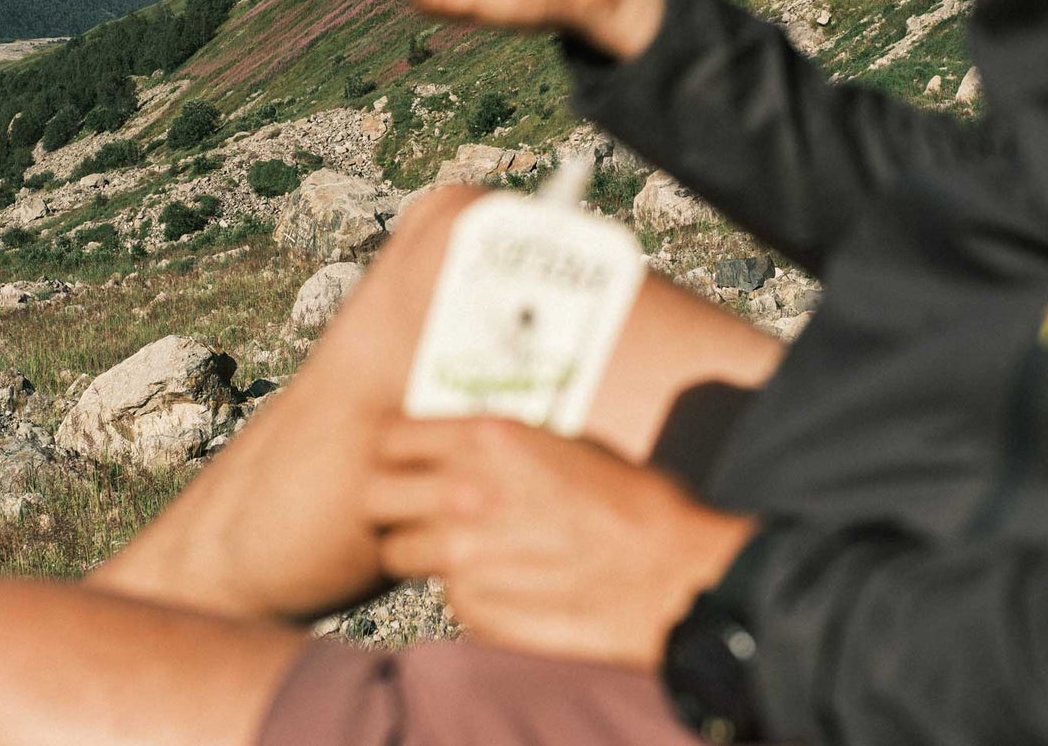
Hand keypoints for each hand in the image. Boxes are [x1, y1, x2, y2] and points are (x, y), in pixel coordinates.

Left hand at [364, 417, 756, 668]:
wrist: (673, 573)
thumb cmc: (632, 502)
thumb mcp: (565, 443)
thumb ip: (498, 447)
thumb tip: (458, 449)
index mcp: (487, 438)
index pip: (389, 438)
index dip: (396, 454)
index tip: (408, 467)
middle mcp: (464, 491)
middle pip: (374, 497)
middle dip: (392, 506)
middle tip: (419, 515)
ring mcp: (463, 555)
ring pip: (396, 553)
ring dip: (421, 553)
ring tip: (463, 556)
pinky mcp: (474, 608)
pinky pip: (444, 596)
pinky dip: (466, 594)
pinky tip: (508, 588)